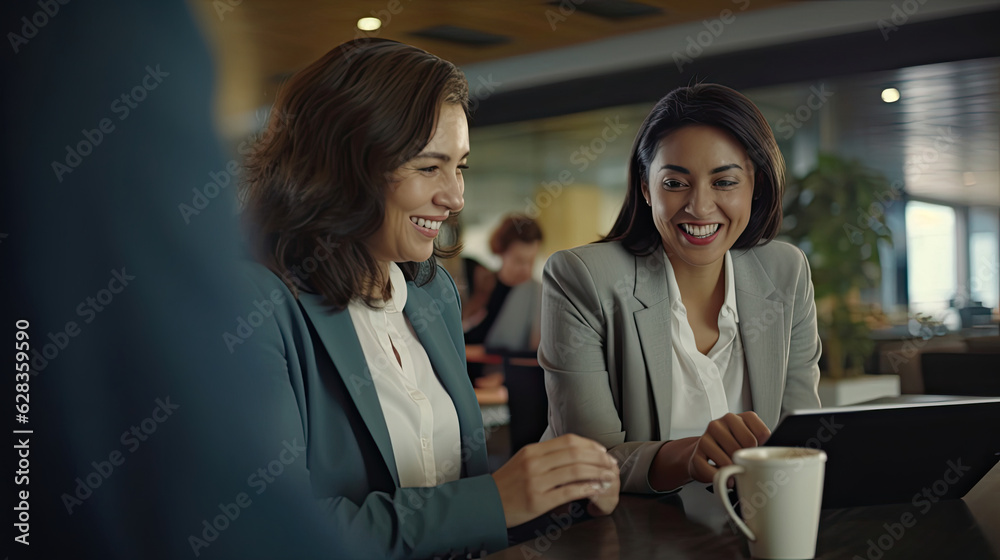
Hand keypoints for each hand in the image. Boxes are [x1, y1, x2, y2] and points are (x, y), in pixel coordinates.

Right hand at [492, 434, 618, 526]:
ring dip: (597, 473)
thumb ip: (545, 457)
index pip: (568, 441)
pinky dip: (587, 489)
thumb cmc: (506, 485)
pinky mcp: (538, 500)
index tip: (602, 451)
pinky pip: (569, 491)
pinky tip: (595, 489)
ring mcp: (536, 481)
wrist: (485, 504)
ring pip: (575, 471)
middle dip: (598, 458)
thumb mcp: (523, 462)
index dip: (590, 445)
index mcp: (532, 451)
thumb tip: (572, 455)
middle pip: (575, 453)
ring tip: (608, 477)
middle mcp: (535, 463)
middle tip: (611, 464)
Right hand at [688, 412, 770, 483]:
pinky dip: (720, 478)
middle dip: (747, 458)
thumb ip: (761, 446)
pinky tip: (722, 475)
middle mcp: (721, 422)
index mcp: (739, 418)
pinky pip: (713, 471)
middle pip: (748, 444)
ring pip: (729, 459)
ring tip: (731, 468)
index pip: (763, 433)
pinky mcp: (697, 452)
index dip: (761, 448)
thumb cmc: (729, 450)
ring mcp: (707, 435)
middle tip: (742, 461)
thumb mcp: (747, 443)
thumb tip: (773, 462)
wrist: (702, 455)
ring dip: (732, 469)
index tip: (754, 451)